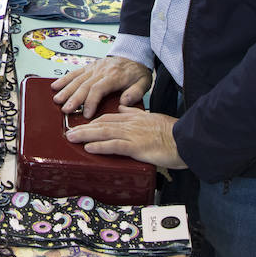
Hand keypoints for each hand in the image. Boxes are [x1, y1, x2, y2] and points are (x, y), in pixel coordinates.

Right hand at [52, 56, 151, 118]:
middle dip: (73, 98)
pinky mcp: (89, 66)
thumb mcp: (144, 83)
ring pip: (77, 79)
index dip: (90, 102)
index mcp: (114, 76)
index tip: (86, 114)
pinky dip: (64, 79)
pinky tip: (56, 86)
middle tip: (66, 110)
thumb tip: (125, 102)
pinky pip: (75, 72)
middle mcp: (102, 71)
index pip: (98, 89)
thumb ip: (135, 93)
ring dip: (66, 90)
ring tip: (57, 100)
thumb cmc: (137, 71)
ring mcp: (94, 68)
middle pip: (84, 85)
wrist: (134, 54)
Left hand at [65, 109, 185, 169]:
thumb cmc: (172, 131)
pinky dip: (100, 146)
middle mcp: (130, 124)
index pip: (108, 118)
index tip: (81, 124)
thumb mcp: (151, 117)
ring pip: (104, 133)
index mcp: (134, 118)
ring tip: (72, 138)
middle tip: (68, 132)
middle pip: (101, 124)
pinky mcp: (137, 147)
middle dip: (82, 128)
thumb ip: (136, 113)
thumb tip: (123, 108)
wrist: (187, 139)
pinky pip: (115, 146)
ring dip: (85, 135)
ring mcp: (133, 135)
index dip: (92, 121)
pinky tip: (89, 148)